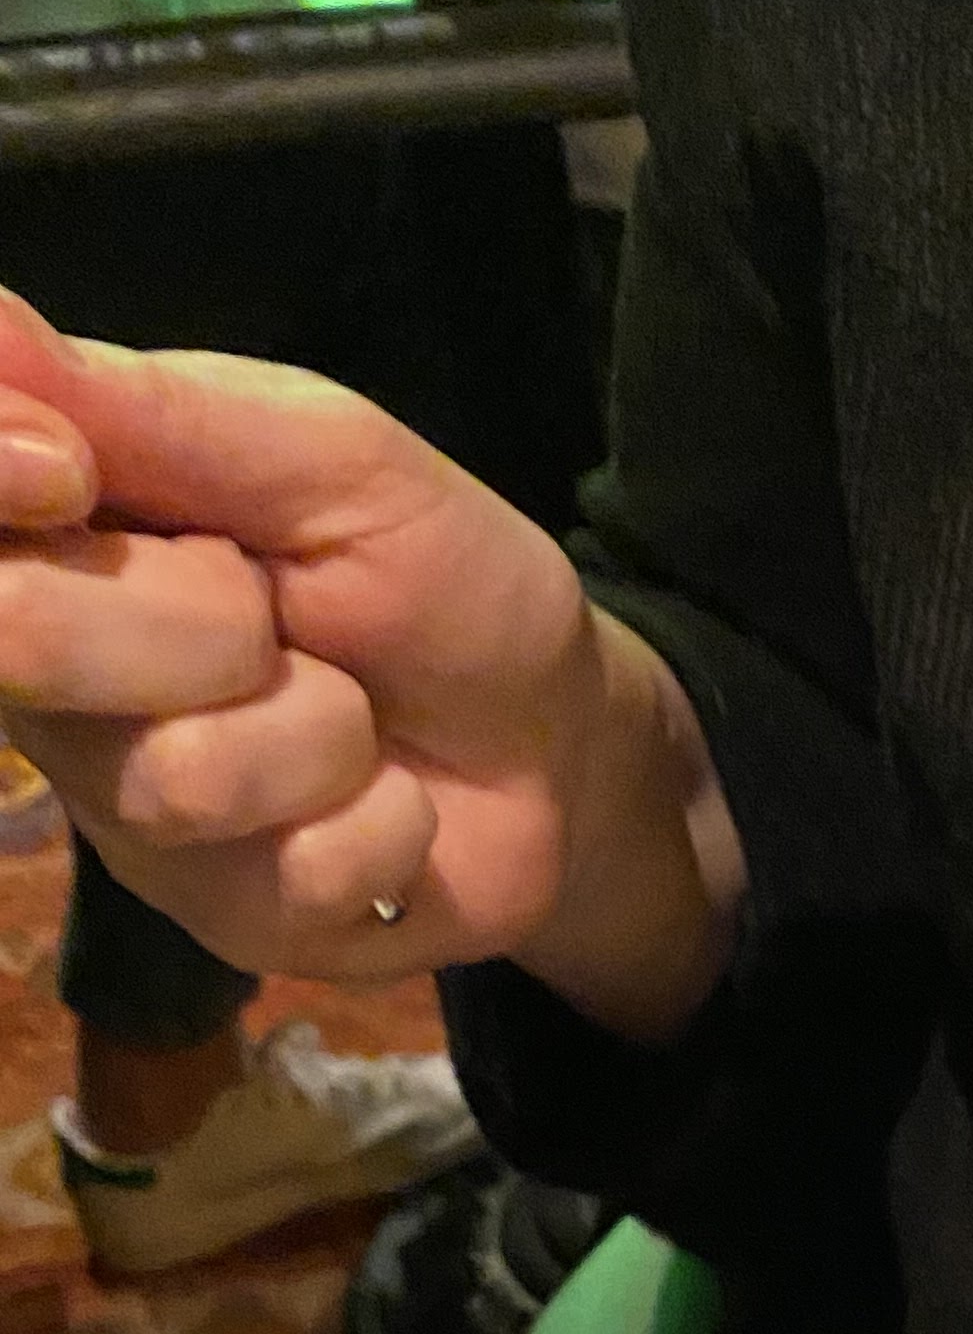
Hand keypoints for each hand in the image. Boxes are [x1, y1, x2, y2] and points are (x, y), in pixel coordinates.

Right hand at [0, 291, 739, 1042]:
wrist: (558, 742)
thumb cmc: (432, 575)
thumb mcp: (322, 455)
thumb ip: (149, 410)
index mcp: (57, 540)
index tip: (72, 473)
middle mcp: (57, 685)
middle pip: (22, 639)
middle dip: (198, 618)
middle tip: (277, 612)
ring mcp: (131, 817)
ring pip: (175, 775)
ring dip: (318, 732)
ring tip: (352, 711)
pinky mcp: (224, 923)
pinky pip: (288, 874)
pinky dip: (381, 826)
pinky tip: (387, 803)